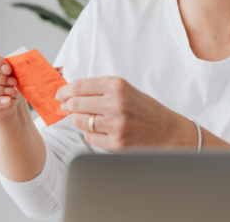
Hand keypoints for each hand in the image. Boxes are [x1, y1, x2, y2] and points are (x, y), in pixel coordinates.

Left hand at [56, 76, 195, 151]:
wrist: (170, 131)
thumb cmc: (146, 110)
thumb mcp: (126, 90)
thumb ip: (100, 90)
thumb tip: (70, 93)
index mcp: (117, 86)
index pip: (79, 86)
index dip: (65, 90)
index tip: (59, 94)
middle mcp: (116, 104)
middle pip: (76, 104)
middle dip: (67, 105)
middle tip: (65, 106)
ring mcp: (116, 125)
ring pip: (80, 122)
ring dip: (78, 120)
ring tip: (87, 118)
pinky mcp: (116, 143)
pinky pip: (89, 137)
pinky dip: (90, 134)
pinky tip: (100, 130)